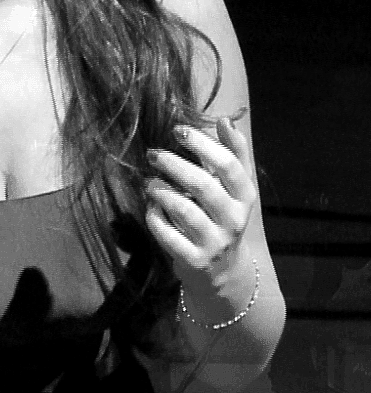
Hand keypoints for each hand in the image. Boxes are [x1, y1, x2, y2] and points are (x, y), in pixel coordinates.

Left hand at [144, 116, 256, 290]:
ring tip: (148, 181)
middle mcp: (233, 220)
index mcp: (245, 196)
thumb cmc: (224, 217)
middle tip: (153, 153)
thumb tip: (226, 120)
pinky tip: (150, 208)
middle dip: (175, 165)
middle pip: (204, 185)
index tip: (178, 129)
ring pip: (184, 210)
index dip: (202, 144)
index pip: (229, 165)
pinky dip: (155, 218)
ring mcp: (214, 242)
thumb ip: (233, 154)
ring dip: (161, 191)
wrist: (223, 272)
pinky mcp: (194, 260)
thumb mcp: (235, 188)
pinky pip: (169, 235)